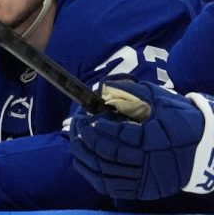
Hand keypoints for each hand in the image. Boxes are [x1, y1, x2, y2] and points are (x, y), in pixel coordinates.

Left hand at [69, 79, 206, 199]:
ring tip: (77, 144)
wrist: (207, 150)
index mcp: (156, 138)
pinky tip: (85, 163)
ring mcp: (148, 179)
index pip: (122, 136)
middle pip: (112, 155)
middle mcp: (152, 161)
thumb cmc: (181, 120)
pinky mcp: (146, 190)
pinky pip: (114, 187)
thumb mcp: (162, 100)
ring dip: (88, 158)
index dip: (102, 129)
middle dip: (91, 141)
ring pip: (109, 173)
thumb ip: (133, 92)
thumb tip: (105, 86)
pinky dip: (95, 176)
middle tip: (79, 130)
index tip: (91, 120)